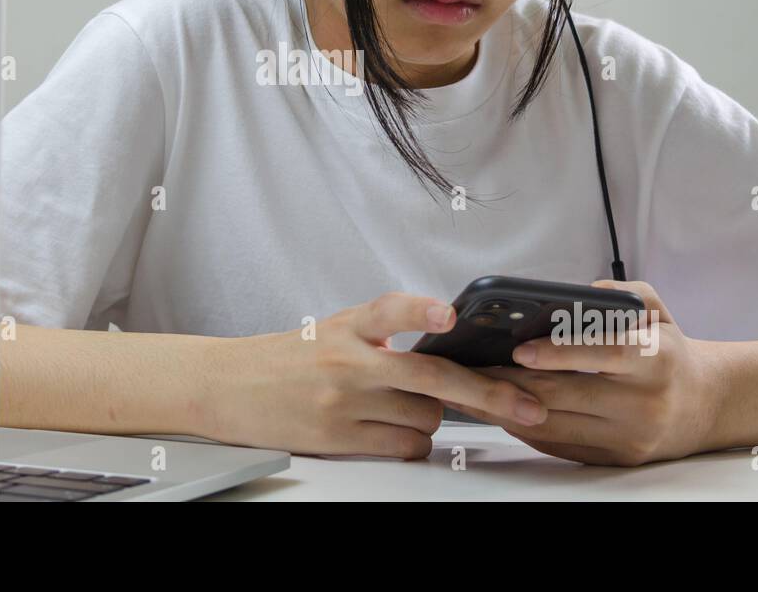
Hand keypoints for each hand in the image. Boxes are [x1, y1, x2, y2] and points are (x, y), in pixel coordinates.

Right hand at [205, 291, 546, 458]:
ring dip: (435, 418)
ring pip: (426, 417)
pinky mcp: (338, 437)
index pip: (391, 310)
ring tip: (408, 408)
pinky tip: (395, 432)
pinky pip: (404, 447)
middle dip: (488, 394)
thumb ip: (383, 335)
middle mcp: (349, 360)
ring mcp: (343, 402)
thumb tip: (447, 349)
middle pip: (432, 378)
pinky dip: (414, 443)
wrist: (230, 386)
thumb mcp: (334, 330)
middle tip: (527, 405)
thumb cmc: (290, 357)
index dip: (422, 312)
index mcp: (349, 325)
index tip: (449, 315)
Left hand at [445, 280, 726, 465]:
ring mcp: (629, 436)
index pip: (603, 355)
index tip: (520, 349)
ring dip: (508, 408)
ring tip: (474, 391)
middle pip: (567, 394)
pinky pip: (560, 445)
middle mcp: (644, 402)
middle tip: (474, 368)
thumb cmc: (669, 353)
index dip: (559, 353)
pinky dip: (525, 428)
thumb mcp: (658, 312)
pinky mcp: (615, 459)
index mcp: (655, 360)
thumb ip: (623, 294)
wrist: (705, 405)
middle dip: (514, 381)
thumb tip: (579, 293)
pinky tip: (499, 410)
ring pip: (556, 425)